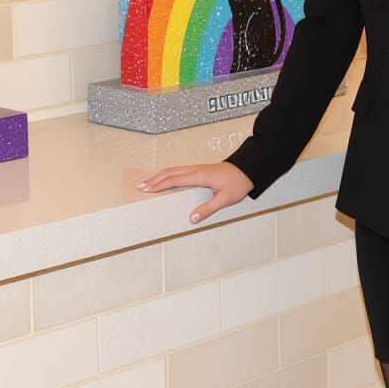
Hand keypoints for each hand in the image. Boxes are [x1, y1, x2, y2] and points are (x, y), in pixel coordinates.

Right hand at [135, 162, 254, 224]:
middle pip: (169, 172)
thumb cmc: (238, 183)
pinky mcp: (199, 170)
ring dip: (159, 176)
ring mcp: (197, 168)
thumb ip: (208, 209)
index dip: (158, 185)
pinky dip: (168, 175)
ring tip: (147, 183)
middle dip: (153, 179)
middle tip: (139, 186)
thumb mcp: (225, 199)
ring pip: (173, 170)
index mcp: (199, 176)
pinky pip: (179, 171)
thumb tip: (191, 219)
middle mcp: (195, 170)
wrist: (248, 169)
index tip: (146, 189)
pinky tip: (164, 179)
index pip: (174, 180)